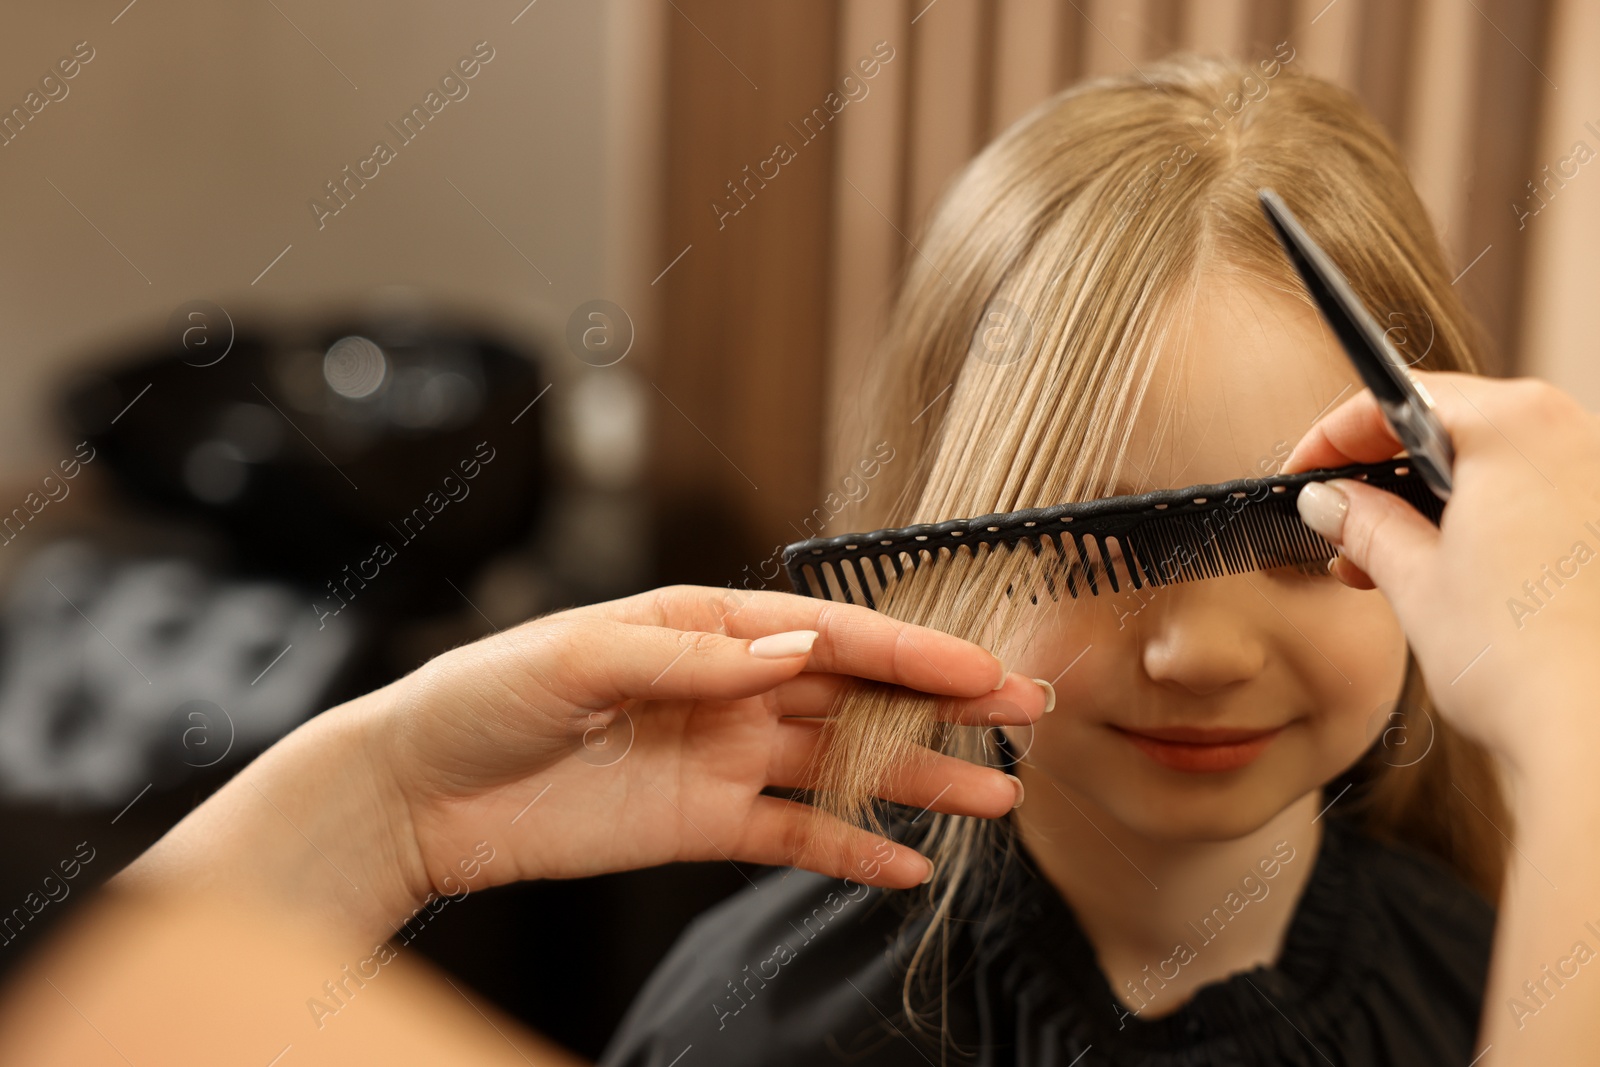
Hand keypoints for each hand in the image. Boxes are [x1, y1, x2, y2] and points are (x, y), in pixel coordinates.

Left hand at [115, 585, 1048, 942]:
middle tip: (1026, 710)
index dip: (906, 649)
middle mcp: (727, 688)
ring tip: (997, 795)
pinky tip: (910, 867)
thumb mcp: (575, 658)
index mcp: (703, 628)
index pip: (825, 633)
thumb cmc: (481, 699)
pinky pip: (794, 837)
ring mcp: (721, 758)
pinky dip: (851, 852)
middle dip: (941, 701)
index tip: (977, 665)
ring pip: (843, 767)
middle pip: (856, 694)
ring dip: (919, 779)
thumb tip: (798, 645)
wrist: (416, 794)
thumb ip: (690, 656)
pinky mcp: (702, 824)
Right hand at [1282, 371, 1599, 770]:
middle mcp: (1574, 435)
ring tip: (1381, 566)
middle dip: (1381, 476)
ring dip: (1428, 507)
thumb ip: (1364, 525)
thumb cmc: (1520, 657)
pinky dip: (1480, 526)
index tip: (1299, 478)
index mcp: (1516, 425)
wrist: (1597, 740)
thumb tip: (1329, 500)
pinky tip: (1445, 578)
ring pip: (1492, 468)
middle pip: (1449, 428)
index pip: (1396, 401)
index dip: (1329, 440)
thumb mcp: (1414, 581)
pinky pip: (1533, 501)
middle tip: (1334, 528)